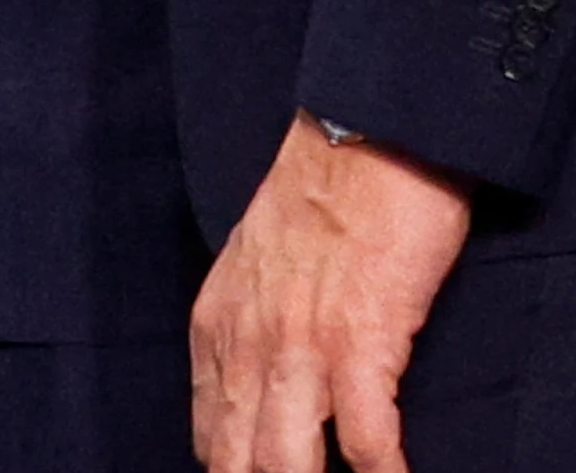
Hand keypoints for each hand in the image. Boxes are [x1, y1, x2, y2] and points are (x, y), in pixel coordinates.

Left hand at [190, 112, 473, 472]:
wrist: (366, 136)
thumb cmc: (322, 198)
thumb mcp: (253, 267)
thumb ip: (247, 331)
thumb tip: (261, 394)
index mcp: (218, 330)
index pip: (210, 443)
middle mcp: (247, 348)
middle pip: (239, 466)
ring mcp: (301, 349)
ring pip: (288, 466)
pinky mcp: (362, 343)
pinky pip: (364, 440)